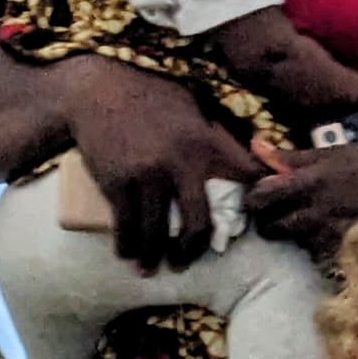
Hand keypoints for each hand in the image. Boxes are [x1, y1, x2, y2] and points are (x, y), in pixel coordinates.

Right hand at [56, 57, 261, 274]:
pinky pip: (126, 226)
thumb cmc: (151, 98)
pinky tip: (128, 254)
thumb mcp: (193, 110)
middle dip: (193, 249)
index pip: (246, 175)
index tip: (256, 220)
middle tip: (186, 261)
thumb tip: (250, 156)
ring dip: (155, 256)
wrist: (100, 91)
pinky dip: (127, 246)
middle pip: (198, 222)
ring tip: (152, 267)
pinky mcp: (118, 183)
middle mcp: (182, 162)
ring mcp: (148, 175)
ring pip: (157, 232)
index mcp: (207, 142)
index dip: (257, 199)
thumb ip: (216, 137)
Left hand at [247, 144, 357, 262]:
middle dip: (271, 221)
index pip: (259, 198)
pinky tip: (332, 234)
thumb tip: (255, 146)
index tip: (262, 196)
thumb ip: (292, 157)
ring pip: (294, 242)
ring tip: (315, 222)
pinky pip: (318, 254)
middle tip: (283, 213)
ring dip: (298, 234)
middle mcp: (311, 213)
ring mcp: (326, 237)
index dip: (255, 199)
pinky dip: (320, 246)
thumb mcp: (335, 153)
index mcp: (306, 183)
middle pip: (270, 228)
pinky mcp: (340, 255)